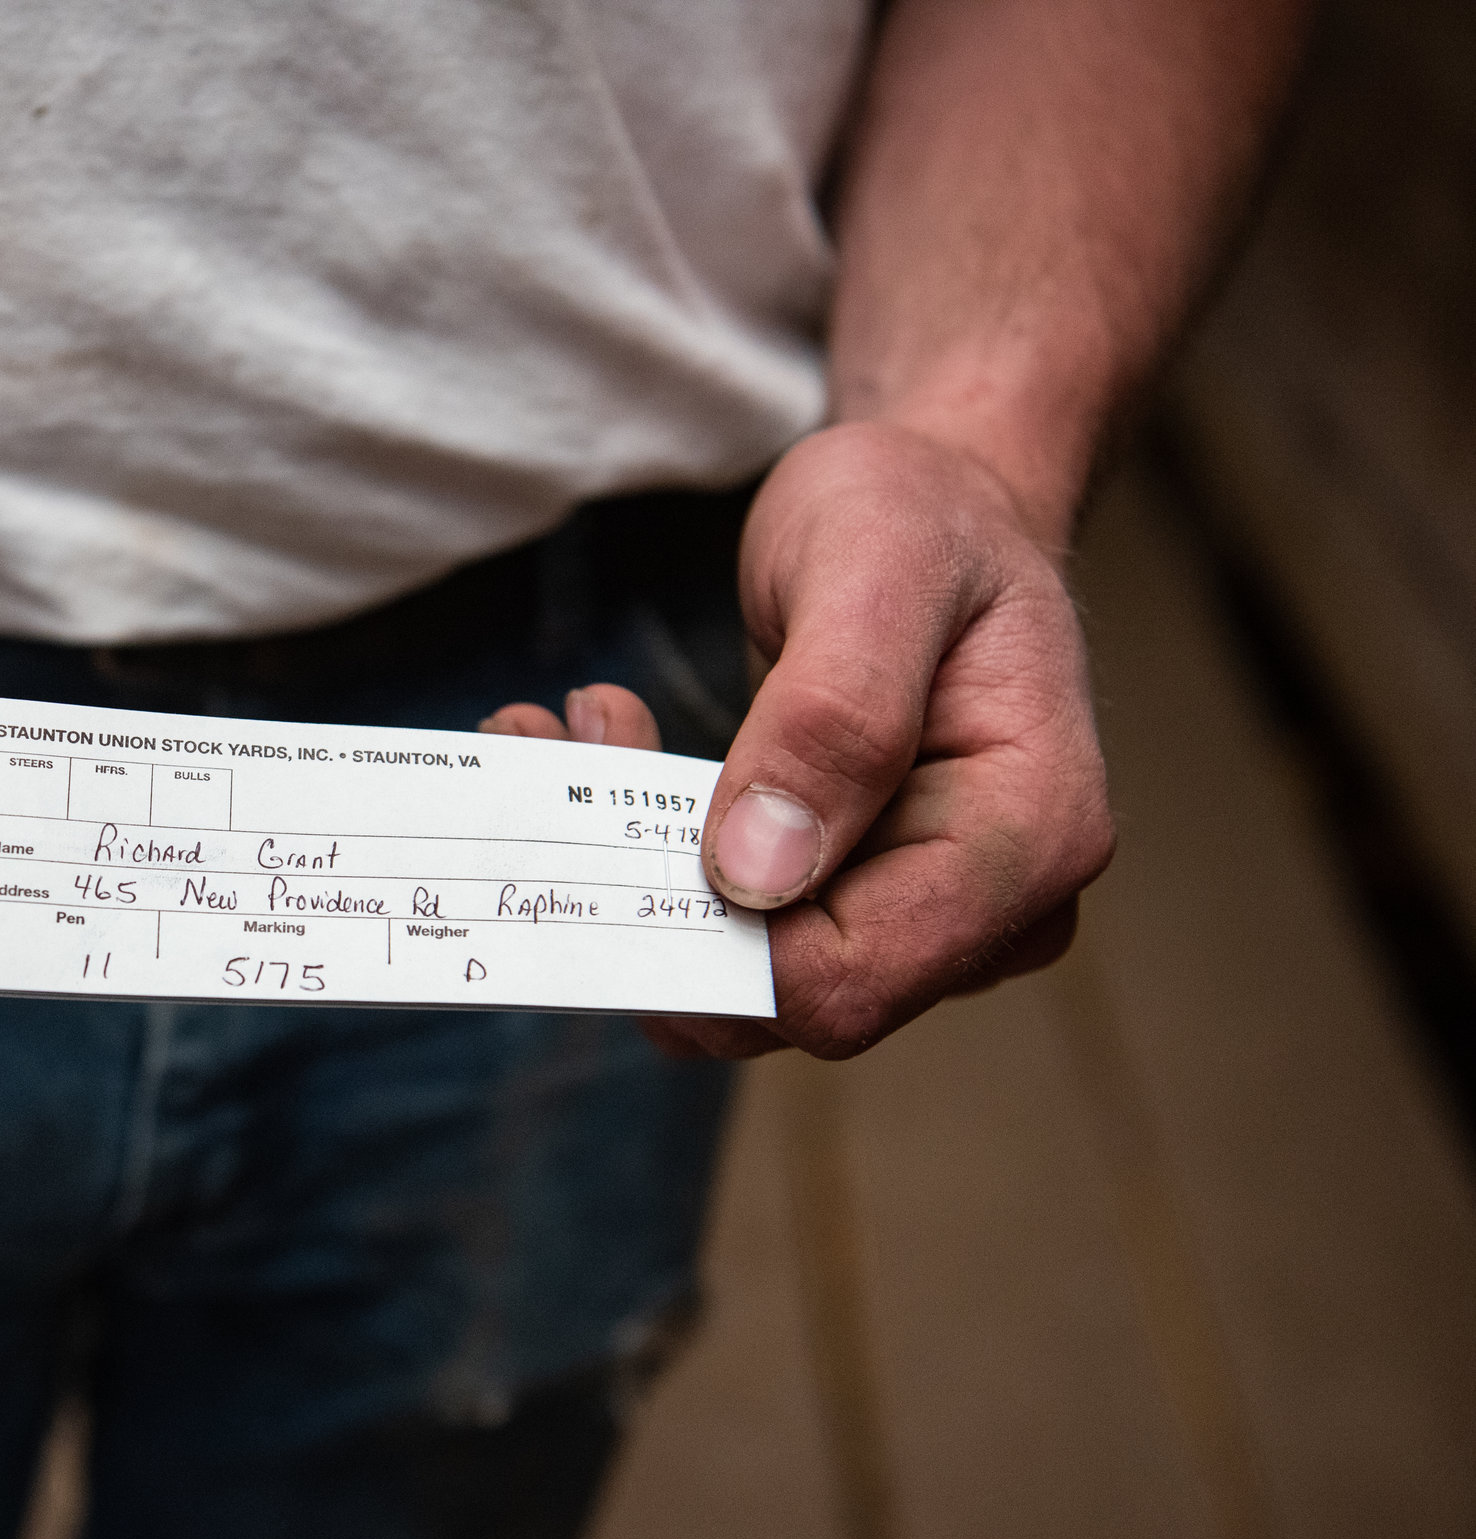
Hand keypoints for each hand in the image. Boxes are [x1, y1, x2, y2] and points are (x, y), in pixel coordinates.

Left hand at [487, 420, 1110, 1059]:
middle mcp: (988, 910)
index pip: (849, 979)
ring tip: (573, 726)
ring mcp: (917, 913)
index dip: (716, 936)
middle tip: (552, 745)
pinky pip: (729, 927)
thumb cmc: (922, 517)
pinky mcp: (847, 897)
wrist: (935, 500)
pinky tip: (601, 745)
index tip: (615, 813)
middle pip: (783, 996)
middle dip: (649, 896)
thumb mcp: (876, 568)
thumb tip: (758, 875)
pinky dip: (644, 852)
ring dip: (627, 870)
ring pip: (735, 970)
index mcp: (1028, 842)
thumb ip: (832, 717)